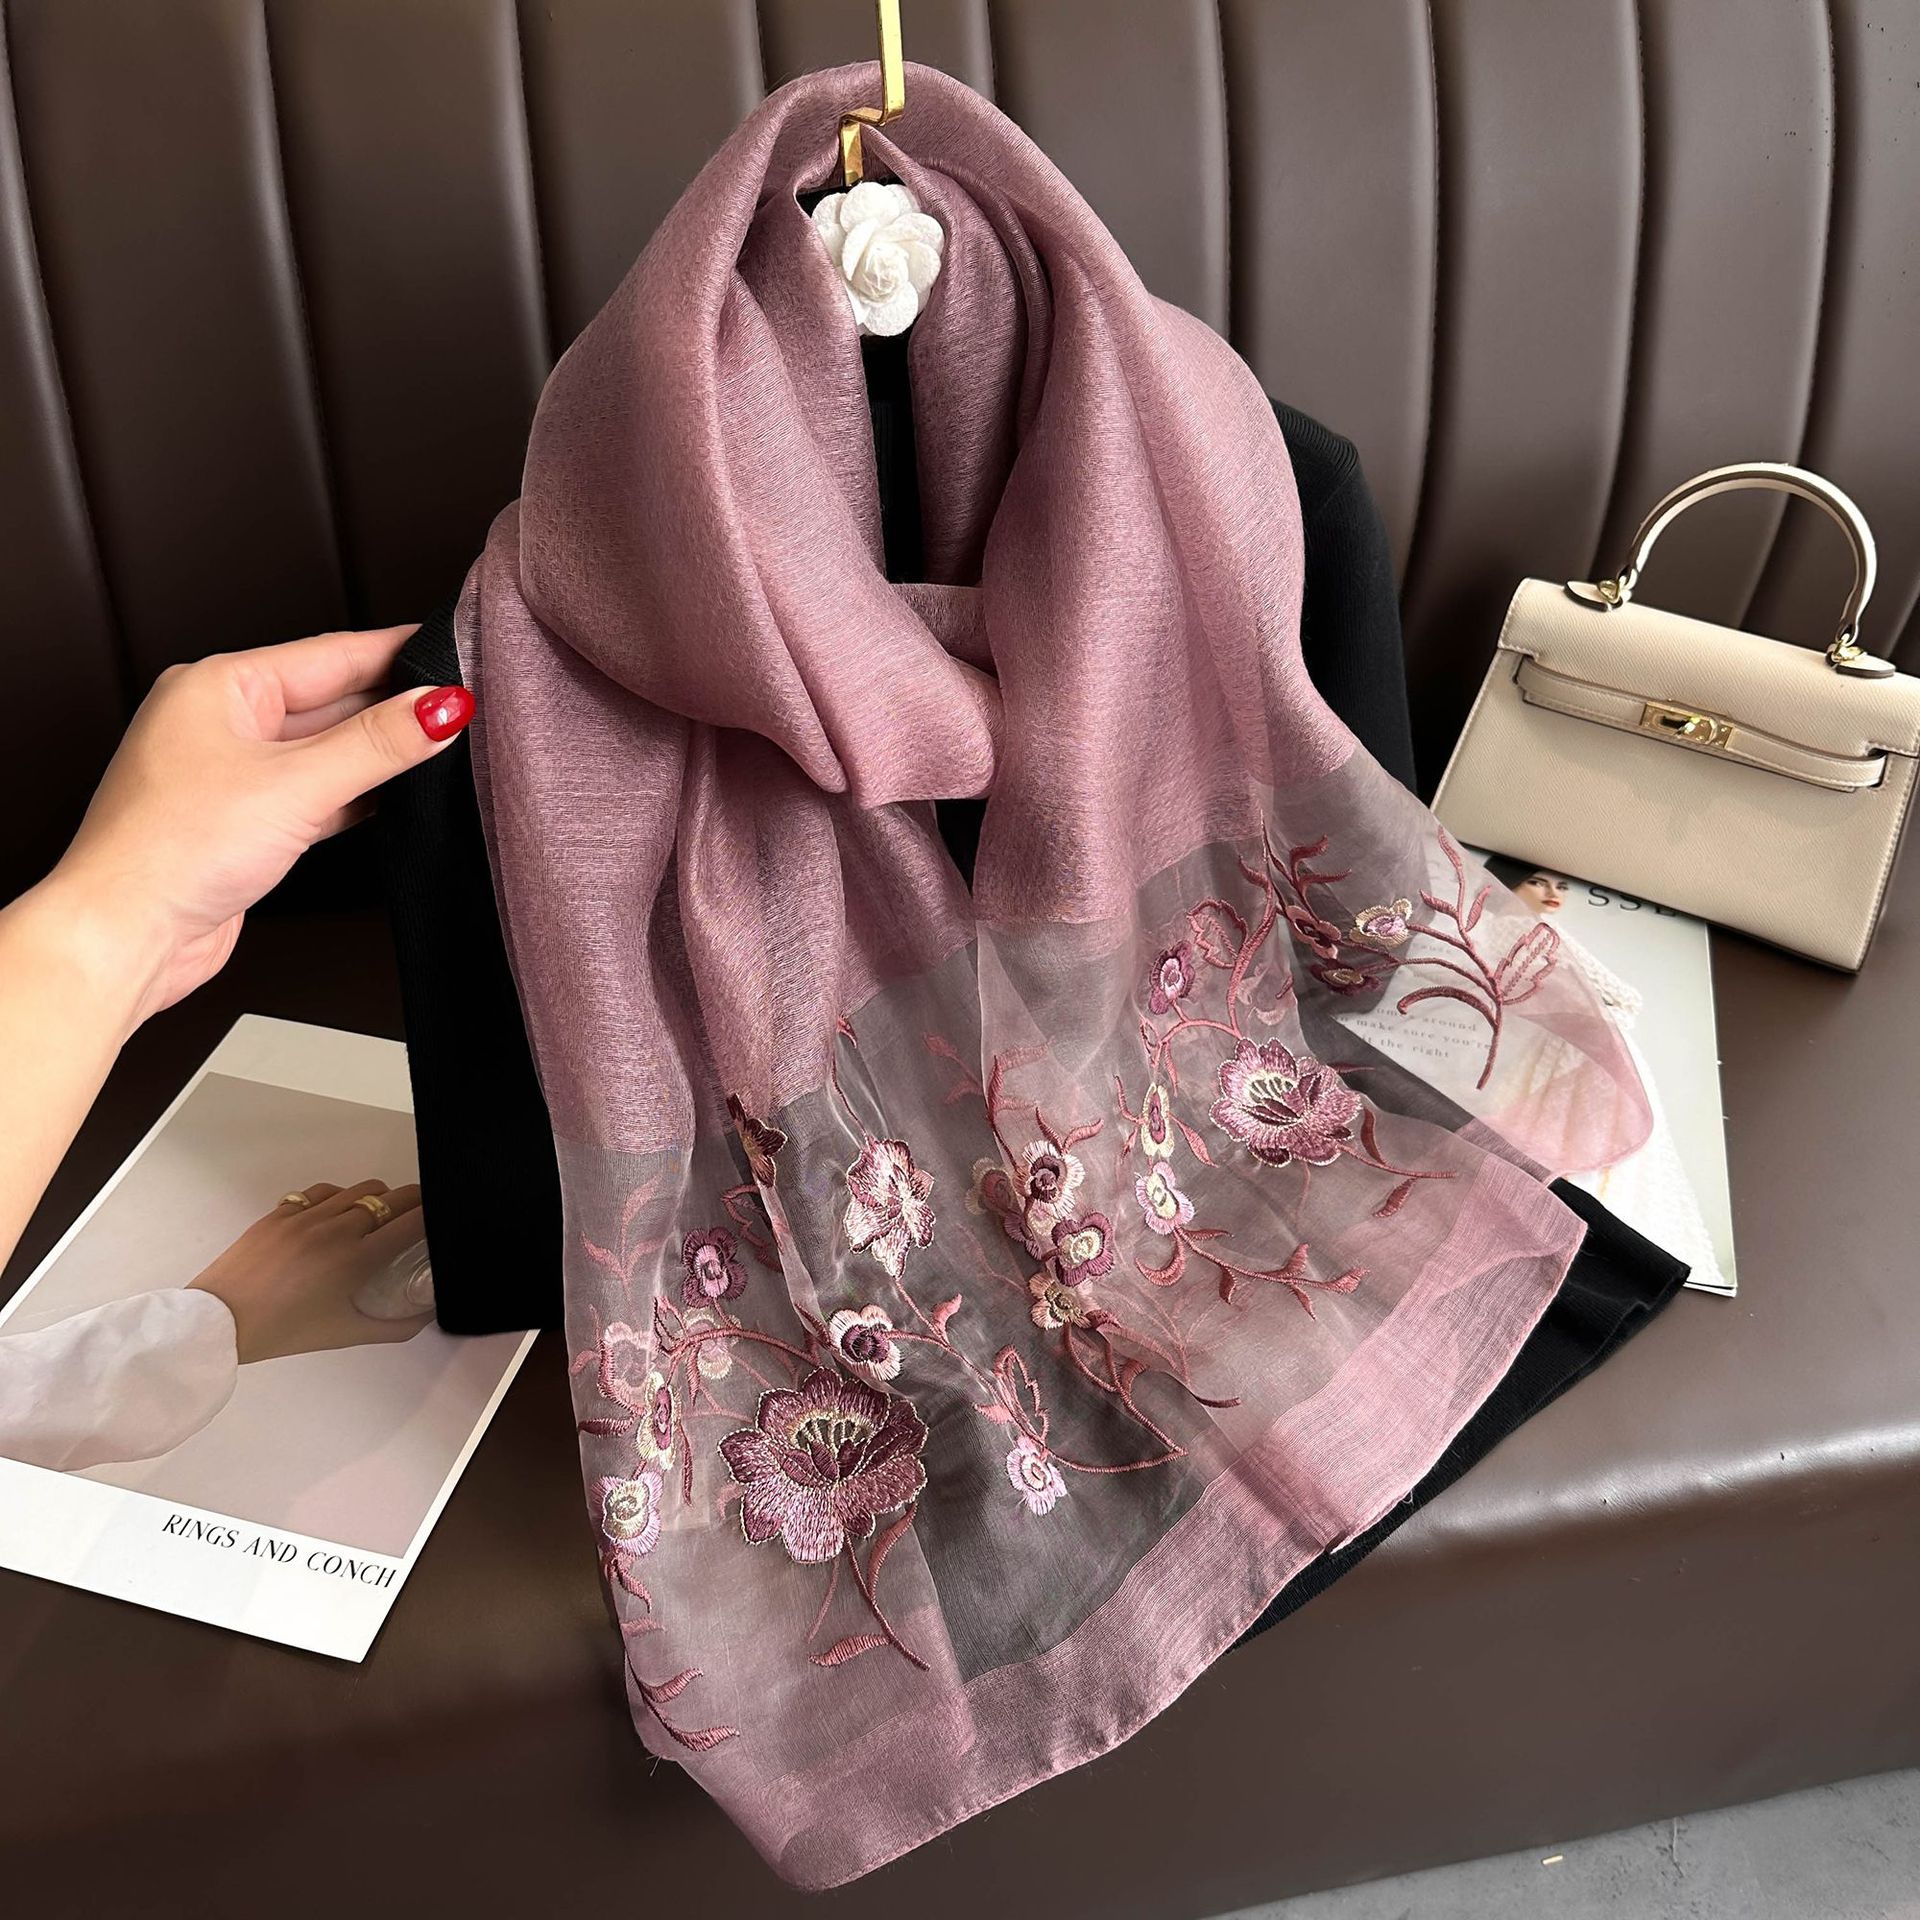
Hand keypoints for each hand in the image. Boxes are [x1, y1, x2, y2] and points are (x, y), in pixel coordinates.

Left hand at [38, 627, 472, 1030]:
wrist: (125, 935)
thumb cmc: (172, 850)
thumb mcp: (296, 786)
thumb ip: (377, 744)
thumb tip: (440, 706)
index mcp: (218, 686)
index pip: (330, 654)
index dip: (397, 652)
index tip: (454, 652)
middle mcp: (221, 722)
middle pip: (331, 700)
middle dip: (393, 704)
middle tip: (461, 708)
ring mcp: (231, 774)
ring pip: (325, 750)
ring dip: (377, 754)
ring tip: (440, 750)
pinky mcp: (244, 823)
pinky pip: (315, 793)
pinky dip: (355, 794)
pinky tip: (395, 799)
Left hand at [188, 1180, 435, 1363]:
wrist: (220, 1321)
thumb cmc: (286, 1331)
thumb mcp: (345, 1336)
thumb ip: (392, 1327)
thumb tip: (426, 1316)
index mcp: (357, 1260)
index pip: (411, 1223)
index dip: (433, 1216)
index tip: (442, 1219)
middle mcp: (336, 1229)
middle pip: (390, 1198)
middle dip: (413, 1202)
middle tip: (420, 1214)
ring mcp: (306, 1216)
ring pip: (358, 1190)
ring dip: (378, 1197)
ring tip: (379, 1212)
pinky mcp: (281, 1212)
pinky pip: (321, 1192)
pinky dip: (338, 1197)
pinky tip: (337, 1210)